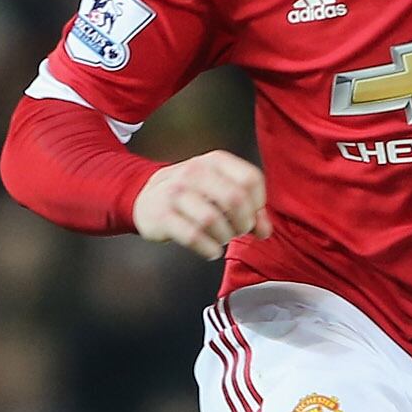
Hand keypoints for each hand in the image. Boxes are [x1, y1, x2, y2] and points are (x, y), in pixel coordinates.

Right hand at [133, 151, 269, 261]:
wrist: (146, 197)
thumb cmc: (192, 195)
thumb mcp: (220, 191)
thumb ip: (248, 208)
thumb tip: (265, 230)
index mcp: (214, 161)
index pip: (250, 179)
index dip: (258, 204)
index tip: (252, 215)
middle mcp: (194, 172)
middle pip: (234, 199)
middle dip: (243, 223)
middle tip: (238, 231)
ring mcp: (175, 193)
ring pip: (212, 219)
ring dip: (225, 237)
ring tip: (222, 239)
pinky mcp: (162, 215)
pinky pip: (193, 236)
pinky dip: (209, 248)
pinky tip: (211, 249)